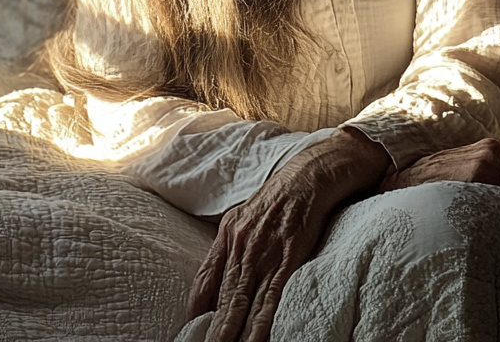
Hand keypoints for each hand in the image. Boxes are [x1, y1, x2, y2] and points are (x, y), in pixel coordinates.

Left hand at [186, 127, 389, 341]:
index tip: (189, 331)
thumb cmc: (280, 197)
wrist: (310, 174)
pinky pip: (272, 297)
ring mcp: (265, 252)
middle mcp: (242, 244)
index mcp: (229, 234)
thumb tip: (210, 285)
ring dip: (233, 332)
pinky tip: (255, 340)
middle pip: (224, 299)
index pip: (206, 281)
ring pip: (244, 302)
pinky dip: (262, 323)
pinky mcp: (289, 257)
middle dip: (215, 330)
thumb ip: (226, 250)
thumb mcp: (243, 217)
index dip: (197, 310)